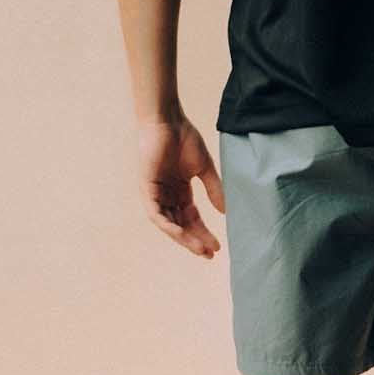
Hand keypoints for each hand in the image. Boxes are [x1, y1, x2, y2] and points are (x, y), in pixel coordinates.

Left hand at [137, 115, 224, 256]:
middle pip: (182, 225)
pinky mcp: (147, 190)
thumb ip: (214, 189)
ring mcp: (156, 195)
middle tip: (210, 253)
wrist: (167, 121)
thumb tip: (226, 211)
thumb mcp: (204, 169)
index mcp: (179, 191)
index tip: (218, 246)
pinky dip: (169, 227)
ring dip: (185, 238)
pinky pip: (157, 215)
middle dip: (196, 240)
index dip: (204, 233)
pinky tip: (182, 235)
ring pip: (170, 225)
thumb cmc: (184, 138)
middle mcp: (167, 196)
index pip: (192, 219)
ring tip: (201, 249)